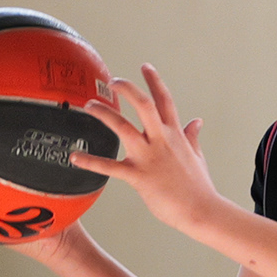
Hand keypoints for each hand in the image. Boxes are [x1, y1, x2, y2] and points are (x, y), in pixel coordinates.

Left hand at [70, 63, 221, 236]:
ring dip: (104, 113)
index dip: (154, 81)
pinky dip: (90, 161)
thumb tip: (196, 121)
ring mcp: (149, 157)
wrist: (201, 210)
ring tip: (89, 105)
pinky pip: (110, 167)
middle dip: (127, 89)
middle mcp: (162, 140)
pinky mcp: (139, 176)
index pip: (164, 100)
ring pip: (123, 127)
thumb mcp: (197, 156)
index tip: (145, 66)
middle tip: (113, 80)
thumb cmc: (199, 186)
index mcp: (175, 134)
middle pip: (144, 104)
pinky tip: (75, 157)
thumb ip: (192, 136)